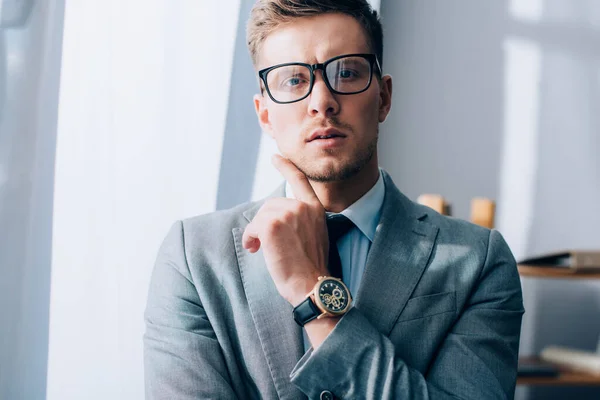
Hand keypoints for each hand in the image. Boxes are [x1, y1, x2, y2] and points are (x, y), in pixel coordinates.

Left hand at [242, 154, 328, 304]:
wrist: (310, 285)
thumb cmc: (310, 268)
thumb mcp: (314, 237)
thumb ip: (300, 221)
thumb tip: (274, 218)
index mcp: (315, 209)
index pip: (299, 180)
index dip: (286, 167)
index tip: (276, 157)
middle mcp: (303, 207)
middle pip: (271, 205)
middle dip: (263, 223)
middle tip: (262, 244)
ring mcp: (288, 213)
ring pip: (261, 216)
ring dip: (256, 233)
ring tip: (260, 250)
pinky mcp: (271, 224)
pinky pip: (253, 226)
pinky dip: (250, 239)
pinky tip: (256, 250)